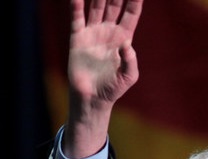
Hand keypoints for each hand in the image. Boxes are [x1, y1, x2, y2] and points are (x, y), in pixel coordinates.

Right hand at [64, 0, 142, 158]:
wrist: (92, 100)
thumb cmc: (113, 89)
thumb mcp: (129, 77)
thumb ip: (131, 61)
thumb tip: (126, 44)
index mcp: (124, 38)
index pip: (131, 12)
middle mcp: (108, 31)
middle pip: (113, 4)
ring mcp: (92, 33)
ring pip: (96, 6)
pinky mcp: (77, 39)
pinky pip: (77, 18)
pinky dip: (76, 6)